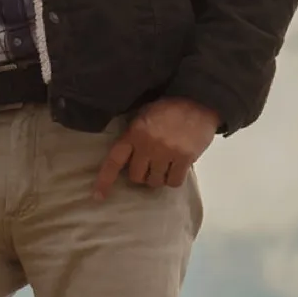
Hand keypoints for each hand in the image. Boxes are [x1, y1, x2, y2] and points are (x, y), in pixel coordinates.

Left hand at [92, 97, 219, 198]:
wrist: (198, 100)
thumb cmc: (168, 107)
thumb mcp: (143, 115)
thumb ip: (133, 135)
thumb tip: (127, 158)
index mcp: (134, 133)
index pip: (114, 161)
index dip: (105, 180)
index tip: (98, 196)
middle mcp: (148, 146)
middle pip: (136, 176)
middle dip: (140, 175)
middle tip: (149, 167)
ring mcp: (167, 153)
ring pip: (154, 181)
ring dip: (157, 178)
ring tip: (164, 167)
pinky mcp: (185, 158)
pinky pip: (174, 182)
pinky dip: (173, 180)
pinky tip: (176, 170)